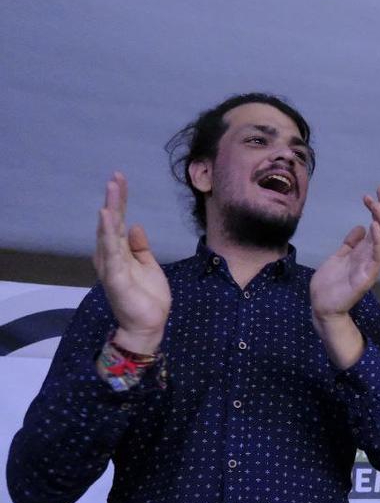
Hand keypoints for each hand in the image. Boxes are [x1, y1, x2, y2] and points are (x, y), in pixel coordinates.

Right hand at [92, 172, 169, 353]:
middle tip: (115, 177)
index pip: (118, 222)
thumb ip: (139, 246)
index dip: (119, 201)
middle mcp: (111, 256)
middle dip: (114, 200)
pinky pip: (111, 252)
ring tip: (111, 189)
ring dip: (110, 210)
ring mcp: (111, 266)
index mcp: (120, 252)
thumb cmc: (147, 297)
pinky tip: (108, 217)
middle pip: (112, 223)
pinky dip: (108, 234)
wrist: (148, 325)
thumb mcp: (148, 265)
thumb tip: (134, 225)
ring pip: (109, 233)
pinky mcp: (115, 276)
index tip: (120, 179)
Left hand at [311, 186, 379, 319]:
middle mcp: (372, 258)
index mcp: (366, 253)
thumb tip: (360, 227)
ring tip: (377, 206)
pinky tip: (374, 226)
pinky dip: (378, 241)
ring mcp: (371, 268)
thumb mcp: (339, 257)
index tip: (376, 192)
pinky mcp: (366, 277)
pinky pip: (377, 257)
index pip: (379, 227)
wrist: (321, 306)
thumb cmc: (330, 285)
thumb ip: (350, 244)